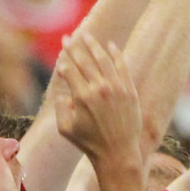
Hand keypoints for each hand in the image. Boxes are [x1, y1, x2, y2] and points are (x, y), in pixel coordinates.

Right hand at [53, 33, 147, 167]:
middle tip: (68, 38)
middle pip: (84, 61)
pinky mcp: (129, 91)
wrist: (118, 154)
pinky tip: (110, 45)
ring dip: (94, 45)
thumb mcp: (66, 129)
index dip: (63, 63)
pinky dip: (115, 54)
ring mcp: (116, 88)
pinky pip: (122, 67)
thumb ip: (60, 108)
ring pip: (103, 59)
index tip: (61, 58)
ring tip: (87, 36)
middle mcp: (99, 89)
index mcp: (82, 97)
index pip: (70, 71)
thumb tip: (63, 92)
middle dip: (74, 48)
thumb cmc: (89, 143)